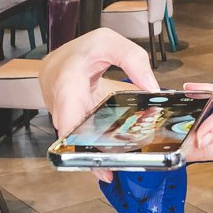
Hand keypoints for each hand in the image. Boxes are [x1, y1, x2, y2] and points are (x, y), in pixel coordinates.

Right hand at [39, 27, 159, 182]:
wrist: (62, 57)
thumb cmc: (82, 50)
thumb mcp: (109, 42)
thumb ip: (133, 60)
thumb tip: (152, 88)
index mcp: (66, 80)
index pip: (66, 113)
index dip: (75, 138)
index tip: (90, 155)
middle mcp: (60, 103)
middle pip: (71, 135)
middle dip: (88, 154)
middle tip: (109, 171)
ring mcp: (63, 117)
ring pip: (75, 141)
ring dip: (92, 154)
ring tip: (112, 169)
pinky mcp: (71, 125)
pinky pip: (82, 139)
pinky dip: (95, 148)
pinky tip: (111, 158)